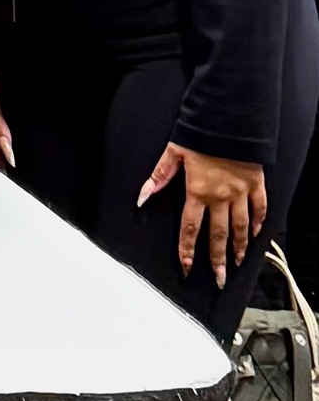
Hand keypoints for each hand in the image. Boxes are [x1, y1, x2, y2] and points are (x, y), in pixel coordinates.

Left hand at [138, 141, 267, 287]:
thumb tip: (142, 197)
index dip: (188, 251)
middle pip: (219, 235)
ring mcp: (241, 193)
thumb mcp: (173, 153)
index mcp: (198, 192)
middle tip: (220, 279)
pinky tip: (255, 234)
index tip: (188, 269)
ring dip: (240, 247)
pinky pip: (259, 209)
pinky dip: (258, 223)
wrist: (230, 121)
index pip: (190, 229)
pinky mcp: (257, 185)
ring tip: (238, 262)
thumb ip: (158, 178)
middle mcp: (221, 197)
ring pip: (241, 227)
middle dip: (218, 260)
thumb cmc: (200, 135)